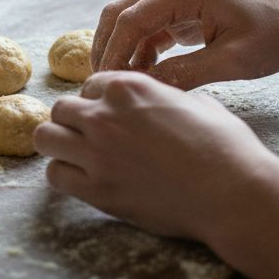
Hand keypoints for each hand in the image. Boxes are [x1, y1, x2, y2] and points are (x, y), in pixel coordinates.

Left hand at [33, 70, 278, 242]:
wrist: (232, 193)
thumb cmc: (225, 146)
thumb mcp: (198, 102)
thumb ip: (166, 96)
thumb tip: (160, 101)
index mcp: (131, 87)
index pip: (91, 85)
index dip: (101, 100)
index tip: (111, 116)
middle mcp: (106, 115)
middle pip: (62, 108)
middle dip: (75, 120)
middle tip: (93, 137)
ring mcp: (97, 153)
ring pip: (46, 137)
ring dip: (60, 144)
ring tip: (80, 156)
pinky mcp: (96, 190)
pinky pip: (54, 174)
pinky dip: (64, 174)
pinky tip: (84, 179)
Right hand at [92, 0, 278, 89]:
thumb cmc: (278, 33)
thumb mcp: (235, 61)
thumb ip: (188, 74)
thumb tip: (147, 90)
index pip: (130, 19)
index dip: (113, 53)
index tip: (107, 86)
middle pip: (121, 13)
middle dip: (108, 48)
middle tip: (103, 86)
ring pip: (132, 20)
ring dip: (123, 50)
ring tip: (122, 87)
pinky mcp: (186, 10)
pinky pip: (151, 28)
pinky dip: (142, 51)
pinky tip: (146, 77)